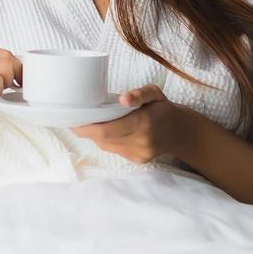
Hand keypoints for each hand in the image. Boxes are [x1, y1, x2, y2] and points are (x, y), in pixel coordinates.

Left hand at [69, 84, 195, 163]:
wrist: (179, 131)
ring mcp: (139, 153)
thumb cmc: (162, 108)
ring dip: (97, 136)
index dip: (86, 128)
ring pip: (107, 146)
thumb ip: (140, 93)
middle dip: (87, 131)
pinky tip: (110, 132)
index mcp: (143, 122)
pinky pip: (115, 151)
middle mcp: (141, 141)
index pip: (106, 130)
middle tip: (76, 121)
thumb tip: (123, 99)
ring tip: (91, 124)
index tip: (72, 121)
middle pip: (103, 139)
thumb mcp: (154, 93)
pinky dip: (108, 141)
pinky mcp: (138, 160)